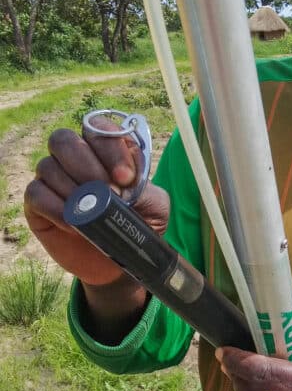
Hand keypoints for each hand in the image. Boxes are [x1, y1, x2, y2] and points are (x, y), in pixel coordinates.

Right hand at [24, 123, 169, 285]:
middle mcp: (74, 158)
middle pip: (63, 140)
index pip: (98, 129)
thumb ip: (146, 190)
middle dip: (86, 165)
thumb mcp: (156, 207)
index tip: (126, 178)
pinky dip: (56, 208)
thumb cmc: (138, 226)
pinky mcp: (37, 204)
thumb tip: (122, 186)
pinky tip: (75, 225)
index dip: (110, 149)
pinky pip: (36, 193)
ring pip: (48, 166)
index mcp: (104, 151)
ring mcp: (52, 179)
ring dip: (73, 190)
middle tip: (107, 193)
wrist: (120, 261)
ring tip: (92, 214)